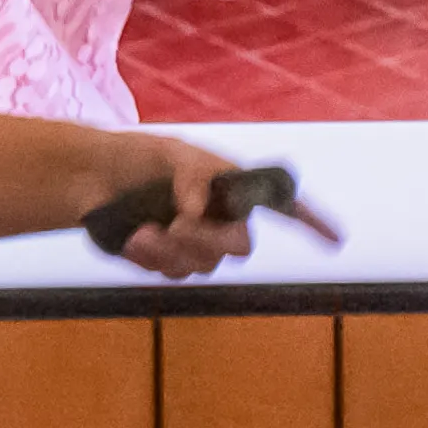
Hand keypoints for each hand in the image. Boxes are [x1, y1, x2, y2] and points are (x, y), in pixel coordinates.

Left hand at [85, 133, 346, 281]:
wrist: (91, 180)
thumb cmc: (138, 158)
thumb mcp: (170, 154)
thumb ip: (192, 177)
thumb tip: (198, 213)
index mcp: (233, 188)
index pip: (281, 205)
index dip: (311, 223)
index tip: (335, 239)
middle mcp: (222, 219)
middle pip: (240, 247)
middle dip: (209, 239)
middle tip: (177, 224)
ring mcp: (196, 245)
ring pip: (203, 266)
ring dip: (171, 249)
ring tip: (142, 229)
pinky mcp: (168, 264)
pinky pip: (172, 274)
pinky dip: (151, 257)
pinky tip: (133, 238)